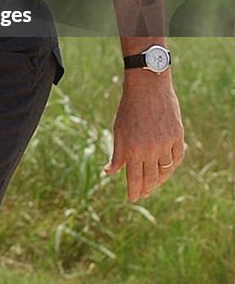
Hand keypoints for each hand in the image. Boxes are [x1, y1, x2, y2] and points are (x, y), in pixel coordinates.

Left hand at [104, 71, 183, 200]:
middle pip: (151, 178)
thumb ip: (117, 154)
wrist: (147, 87)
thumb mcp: (118, 130)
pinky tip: (167, 168)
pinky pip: (177, 158)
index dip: (134, 191)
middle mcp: (150, 150)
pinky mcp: (178, 136)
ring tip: (154, 184)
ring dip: (160, 180)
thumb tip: (109, 172)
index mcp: (132, 149)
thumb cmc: (128, 108)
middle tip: (143, 193)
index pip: (134, 178)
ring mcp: (166, 144)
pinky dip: (172, 165)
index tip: (133, 198)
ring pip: (166, 171)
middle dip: (146, 188)